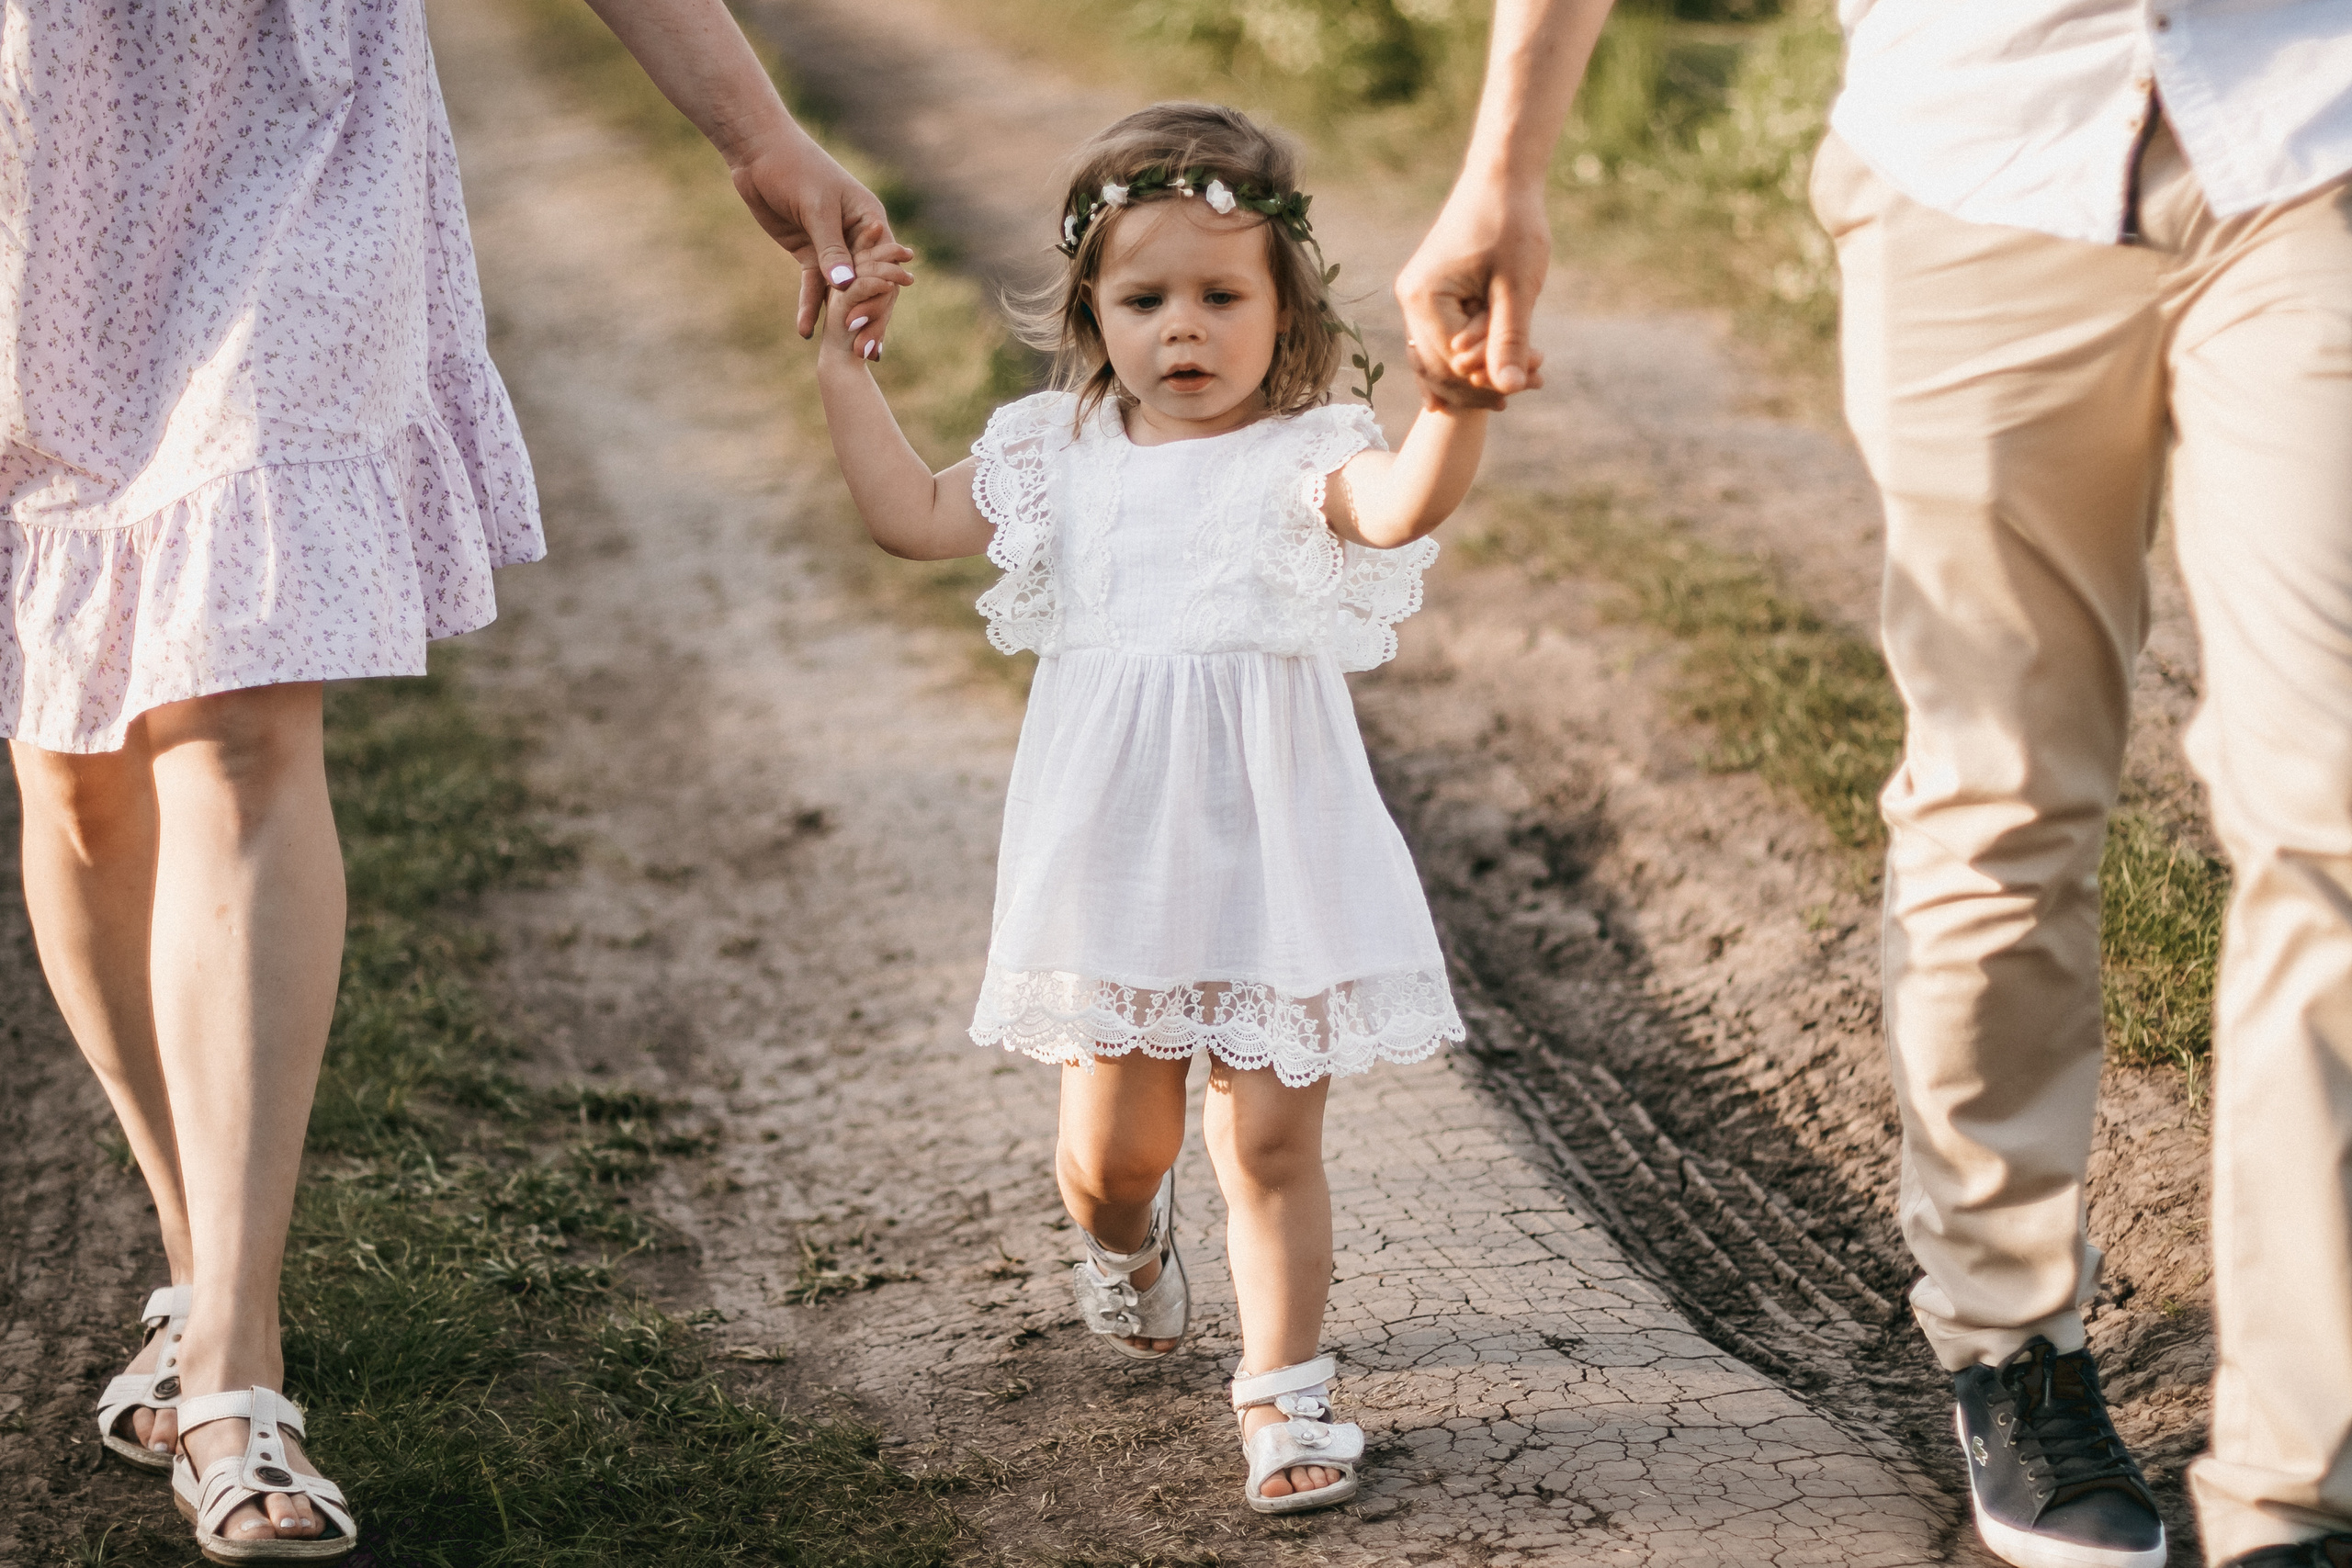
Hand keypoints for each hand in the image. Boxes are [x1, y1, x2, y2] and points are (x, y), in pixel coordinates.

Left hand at [727, 126, 915, 357]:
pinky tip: (805, 331)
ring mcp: (833, 248)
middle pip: (867, 284)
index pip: (883, 266)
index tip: (872, 324)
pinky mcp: (809, 254)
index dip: (880, 298)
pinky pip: (813, 286)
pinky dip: (810, 306)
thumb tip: (845, 288)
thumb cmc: (795, 169)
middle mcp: (858, 238)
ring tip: (843, 351)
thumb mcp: (817, 209)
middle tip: (863, 352)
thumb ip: (831, 250)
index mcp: (870, 221)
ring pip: (842, 291)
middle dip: (865, 317)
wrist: (759, 154)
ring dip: (840, 319)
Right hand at [1396, 173, 1552, 408]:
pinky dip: (1474, 353)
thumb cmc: (1512, 224)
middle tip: (1537, 382)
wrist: (1501, 177)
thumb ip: (1509, 339)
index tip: (1538, 377)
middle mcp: (1410, 300)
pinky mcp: (1431, 294)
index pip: (1453, 364)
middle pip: (1443, 367)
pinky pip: (1445, 338)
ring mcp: (1417, 298)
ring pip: (1443, 356)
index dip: (1493, 378)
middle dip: (1488, 380)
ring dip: (1483, 370)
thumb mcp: (1517, 287)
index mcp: (1424, 299)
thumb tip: (1507, 390)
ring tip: (1529, 378)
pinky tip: (1501, 369)